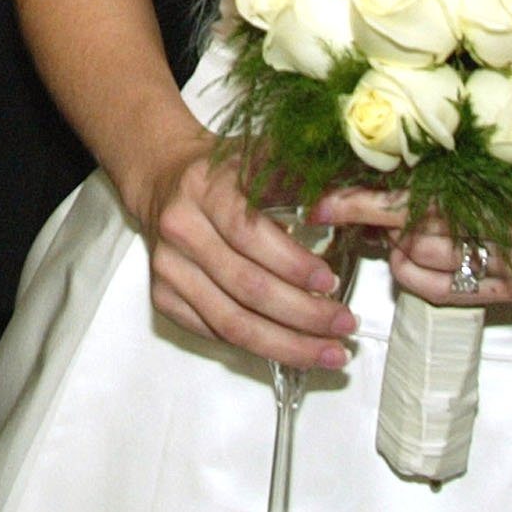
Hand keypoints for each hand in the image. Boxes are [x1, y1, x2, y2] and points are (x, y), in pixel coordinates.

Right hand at [114, 127, 357, 371]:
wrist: (164, 180)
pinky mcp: (163, 296)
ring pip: (232, 322)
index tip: (332, 282)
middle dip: (304, 314)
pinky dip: (259, 348)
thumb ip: (297, 177)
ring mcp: (167, 267)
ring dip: (288, 345)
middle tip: (346, 325)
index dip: (293, 263)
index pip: (248, 233)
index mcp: (204, 188)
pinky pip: (216, 334)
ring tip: (330, 352)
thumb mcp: (258, 159)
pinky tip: (293, 349)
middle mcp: (180, 228)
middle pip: (246, 285)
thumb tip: (348, 202)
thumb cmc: (224, 175)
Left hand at [320, 172, 511, 309]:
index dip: (364, 199)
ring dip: (392, 244)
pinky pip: (441, 292)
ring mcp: (511, 268)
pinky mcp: (511, 294)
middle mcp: (509, 233)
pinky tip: (408, 256)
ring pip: (421, 261)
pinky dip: (412, 274)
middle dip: (368, 218)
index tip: (323, 199)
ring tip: (385, 225)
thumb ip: (458, 155)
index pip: (418, 197)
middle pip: (413, 231)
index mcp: (506, 188)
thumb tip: (386, 156)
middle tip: (336, 206)